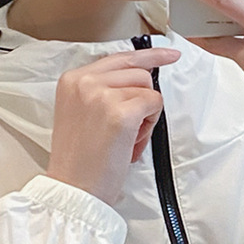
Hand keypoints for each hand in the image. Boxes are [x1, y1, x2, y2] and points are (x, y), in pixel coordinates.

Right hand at [47, 48, 176, 209]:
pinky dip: (150, 126)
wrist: (74, 189)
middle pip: (138, 73)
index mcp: (72, 79)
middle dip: (142, 100)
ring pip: (148, 88)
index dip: (148, 56)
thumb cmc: (81, 160)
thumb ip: (101, 90)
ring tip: (125, 138)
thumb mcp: (80, 113)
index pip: (118, 58)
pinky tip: (131, 143)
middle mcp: (84, 81)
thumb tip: (140, 77)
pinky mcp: (120, 112)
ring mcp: (101, 95)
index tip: (170, 54)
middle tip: (128, 130)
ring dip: (146, 115)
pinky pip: (154, 104)